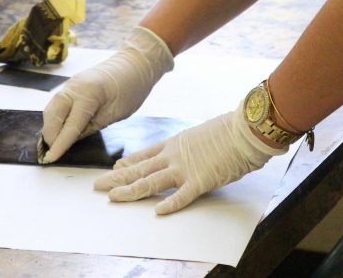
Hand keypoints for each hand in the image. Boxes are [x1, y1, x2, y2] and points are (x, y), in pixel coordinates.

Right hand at [41, 27, 173, 162]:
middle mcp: (73, 86)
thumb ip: (91, 127)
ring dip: (50, 126)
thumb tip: (70, 140)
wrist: (135, 63)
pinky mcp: (71, 84)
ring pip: (50, 109)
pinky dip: (55, 117)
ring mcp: (70, 83)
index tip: (50, 159)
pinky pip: (57, 103)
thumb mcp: (115, 114)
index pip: (69, 125)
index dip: (59, 144)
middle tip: (53, 153)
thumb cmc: (131, 88)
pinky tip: (61, 129)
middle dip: (50, 136)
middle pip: (52, 116)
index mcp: (88, 94)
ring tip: (55, 144)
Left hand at [93, 99, 286, 214]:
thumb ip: (191, 146)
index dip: (128, 162)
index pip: (145, 154)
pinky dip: (169, 204)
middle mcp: (174, 155)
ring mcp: (185, 167)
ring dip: (131, 190)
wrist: (244, 129)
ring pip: (151, 181)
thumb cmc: (228, 131)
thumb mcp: (202, 135)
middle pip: (140, 168)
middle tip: (98, 186)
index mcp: (175, 142)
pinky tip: (157, 212)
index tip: (114, 167)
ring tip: (113, 198)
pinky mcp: (200, 180)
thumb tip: (192, 151)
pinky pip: (182, 196)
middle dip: (118, 178)